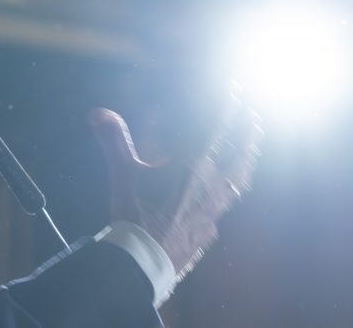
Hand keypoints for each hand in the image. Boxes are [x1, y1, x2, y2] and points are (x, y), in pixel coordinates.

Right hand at [89, 101, 262, 278]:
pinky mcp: (211, 227)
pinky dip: (231, 191)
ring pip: (239, 179)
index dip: (226, 107)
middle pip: (238, 152)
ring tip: (252, 149)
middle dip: (246, 131)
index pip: (215, 128)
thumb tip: (98, 112)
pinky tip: (228, 195)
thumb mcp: (122, 173)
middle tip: (254, 117)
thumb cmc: (135, 214)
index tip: (235, 91)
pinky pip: (227, 204)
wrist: (145, 261)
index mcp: (192, 164)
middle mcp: (210, 183)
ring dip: (247, 159)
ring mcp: (215, 208)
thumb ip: (113, 139)